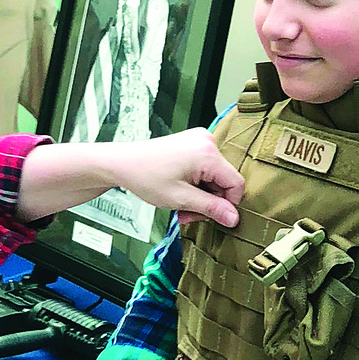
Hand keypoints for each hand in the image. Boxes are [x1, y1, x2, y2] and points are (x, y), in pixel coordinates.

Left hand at [116, 128, 243, 229]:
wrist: (122, 163)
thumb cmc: (145, 177)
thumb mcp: (181, 199)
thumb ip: (211, 208)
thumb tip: (234, 218)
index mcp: (208, 153)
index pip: (236, 184)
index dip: (227, 205)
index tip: (210, 216)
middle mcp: (207, 142)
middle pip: (224, 181)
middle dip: (208, 201)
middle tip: (187, 214)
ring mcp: (199, 140)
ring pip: (214, 177)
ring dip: (200, 194)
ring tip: (180, 204)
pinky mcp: (192, 143)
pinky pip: (205, 168)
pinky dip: (196, 183)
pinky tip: (180, 189)